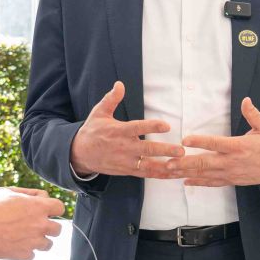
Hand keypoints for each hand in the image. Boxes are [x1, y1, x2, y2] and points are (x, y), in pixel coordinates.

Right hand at [0, 188, 64, 259]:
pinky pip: (32, 255)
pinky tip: (15, 245)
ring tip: (25, 236)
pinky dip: (25, 251)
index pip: (60, 207)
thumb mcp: (9, 192)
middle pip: (58, 229)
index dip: (53, 209)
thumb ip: (29, 194)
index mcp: (39, 207)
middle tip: (36, 225)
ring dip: (39, 240)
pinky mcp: (24, 254)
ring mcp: (34, 241)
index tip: (46, 211)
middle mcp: (40, 225)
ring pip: (48, 244)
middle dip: (49, 227)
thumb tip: (41, 196)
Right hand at [69, 81, 186, 177]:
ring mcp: (126, 161)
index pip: (138, 128)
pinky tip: (173, 174)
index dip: (152, 126)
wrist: (79, 154)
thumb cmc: (92, 131)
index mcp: (118, 131)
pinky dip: (159, 175)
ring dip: (165, 166)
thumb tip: (120, 84)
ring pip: (148, 165)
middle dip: (165, 150)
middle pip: (147, 149)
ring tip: (180, 165)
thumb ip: (111, 99)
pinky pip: (145, 174)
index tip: (166, 125)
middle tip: (180, 150)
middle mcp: (124, 147)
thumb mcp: (99, 113)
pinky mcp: (127, 170)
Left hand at [177, 98, 259, 187]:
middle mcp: (232, 161)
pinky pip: (212, 183)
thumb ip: (253, 114)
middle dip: (185, 162)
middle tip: (169, 161)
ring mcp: (230, 173)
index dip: (200, 141)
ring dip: (186, 172)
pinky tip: (185, 181)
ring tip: (170, 171)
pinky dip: (198, 183)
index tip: (185, 139)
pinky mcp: (231, 180)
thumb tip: (246, 100)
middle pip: (205, 163)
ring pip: (205, 174)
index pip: (216, 143)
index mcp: (239, 146)